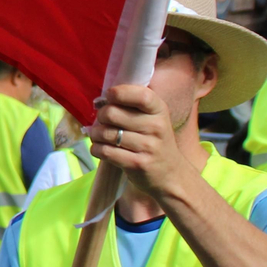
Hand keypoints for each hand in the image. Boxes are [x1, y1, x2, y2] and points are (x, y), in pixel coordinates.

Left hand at [88, 82, 193, 198]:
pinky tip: (101, 148)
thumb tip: (99, 102)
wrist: (170, 174)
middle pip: (112, 113)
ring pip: (105, 133)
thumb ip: (131, 106)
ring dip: (96, 134)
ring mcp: (148, 146)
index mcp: (159, 110)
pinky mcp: (137, 164)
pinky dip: (96, 149)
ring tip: (100, 136)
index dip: (118, 93)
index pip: (140, 95)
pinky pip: (105, 151)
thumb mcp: (152, 118)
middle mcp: (156, 126)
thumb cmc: (154, 141)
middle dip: (101, 116)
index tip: (110, 96)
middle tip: (103, 122)